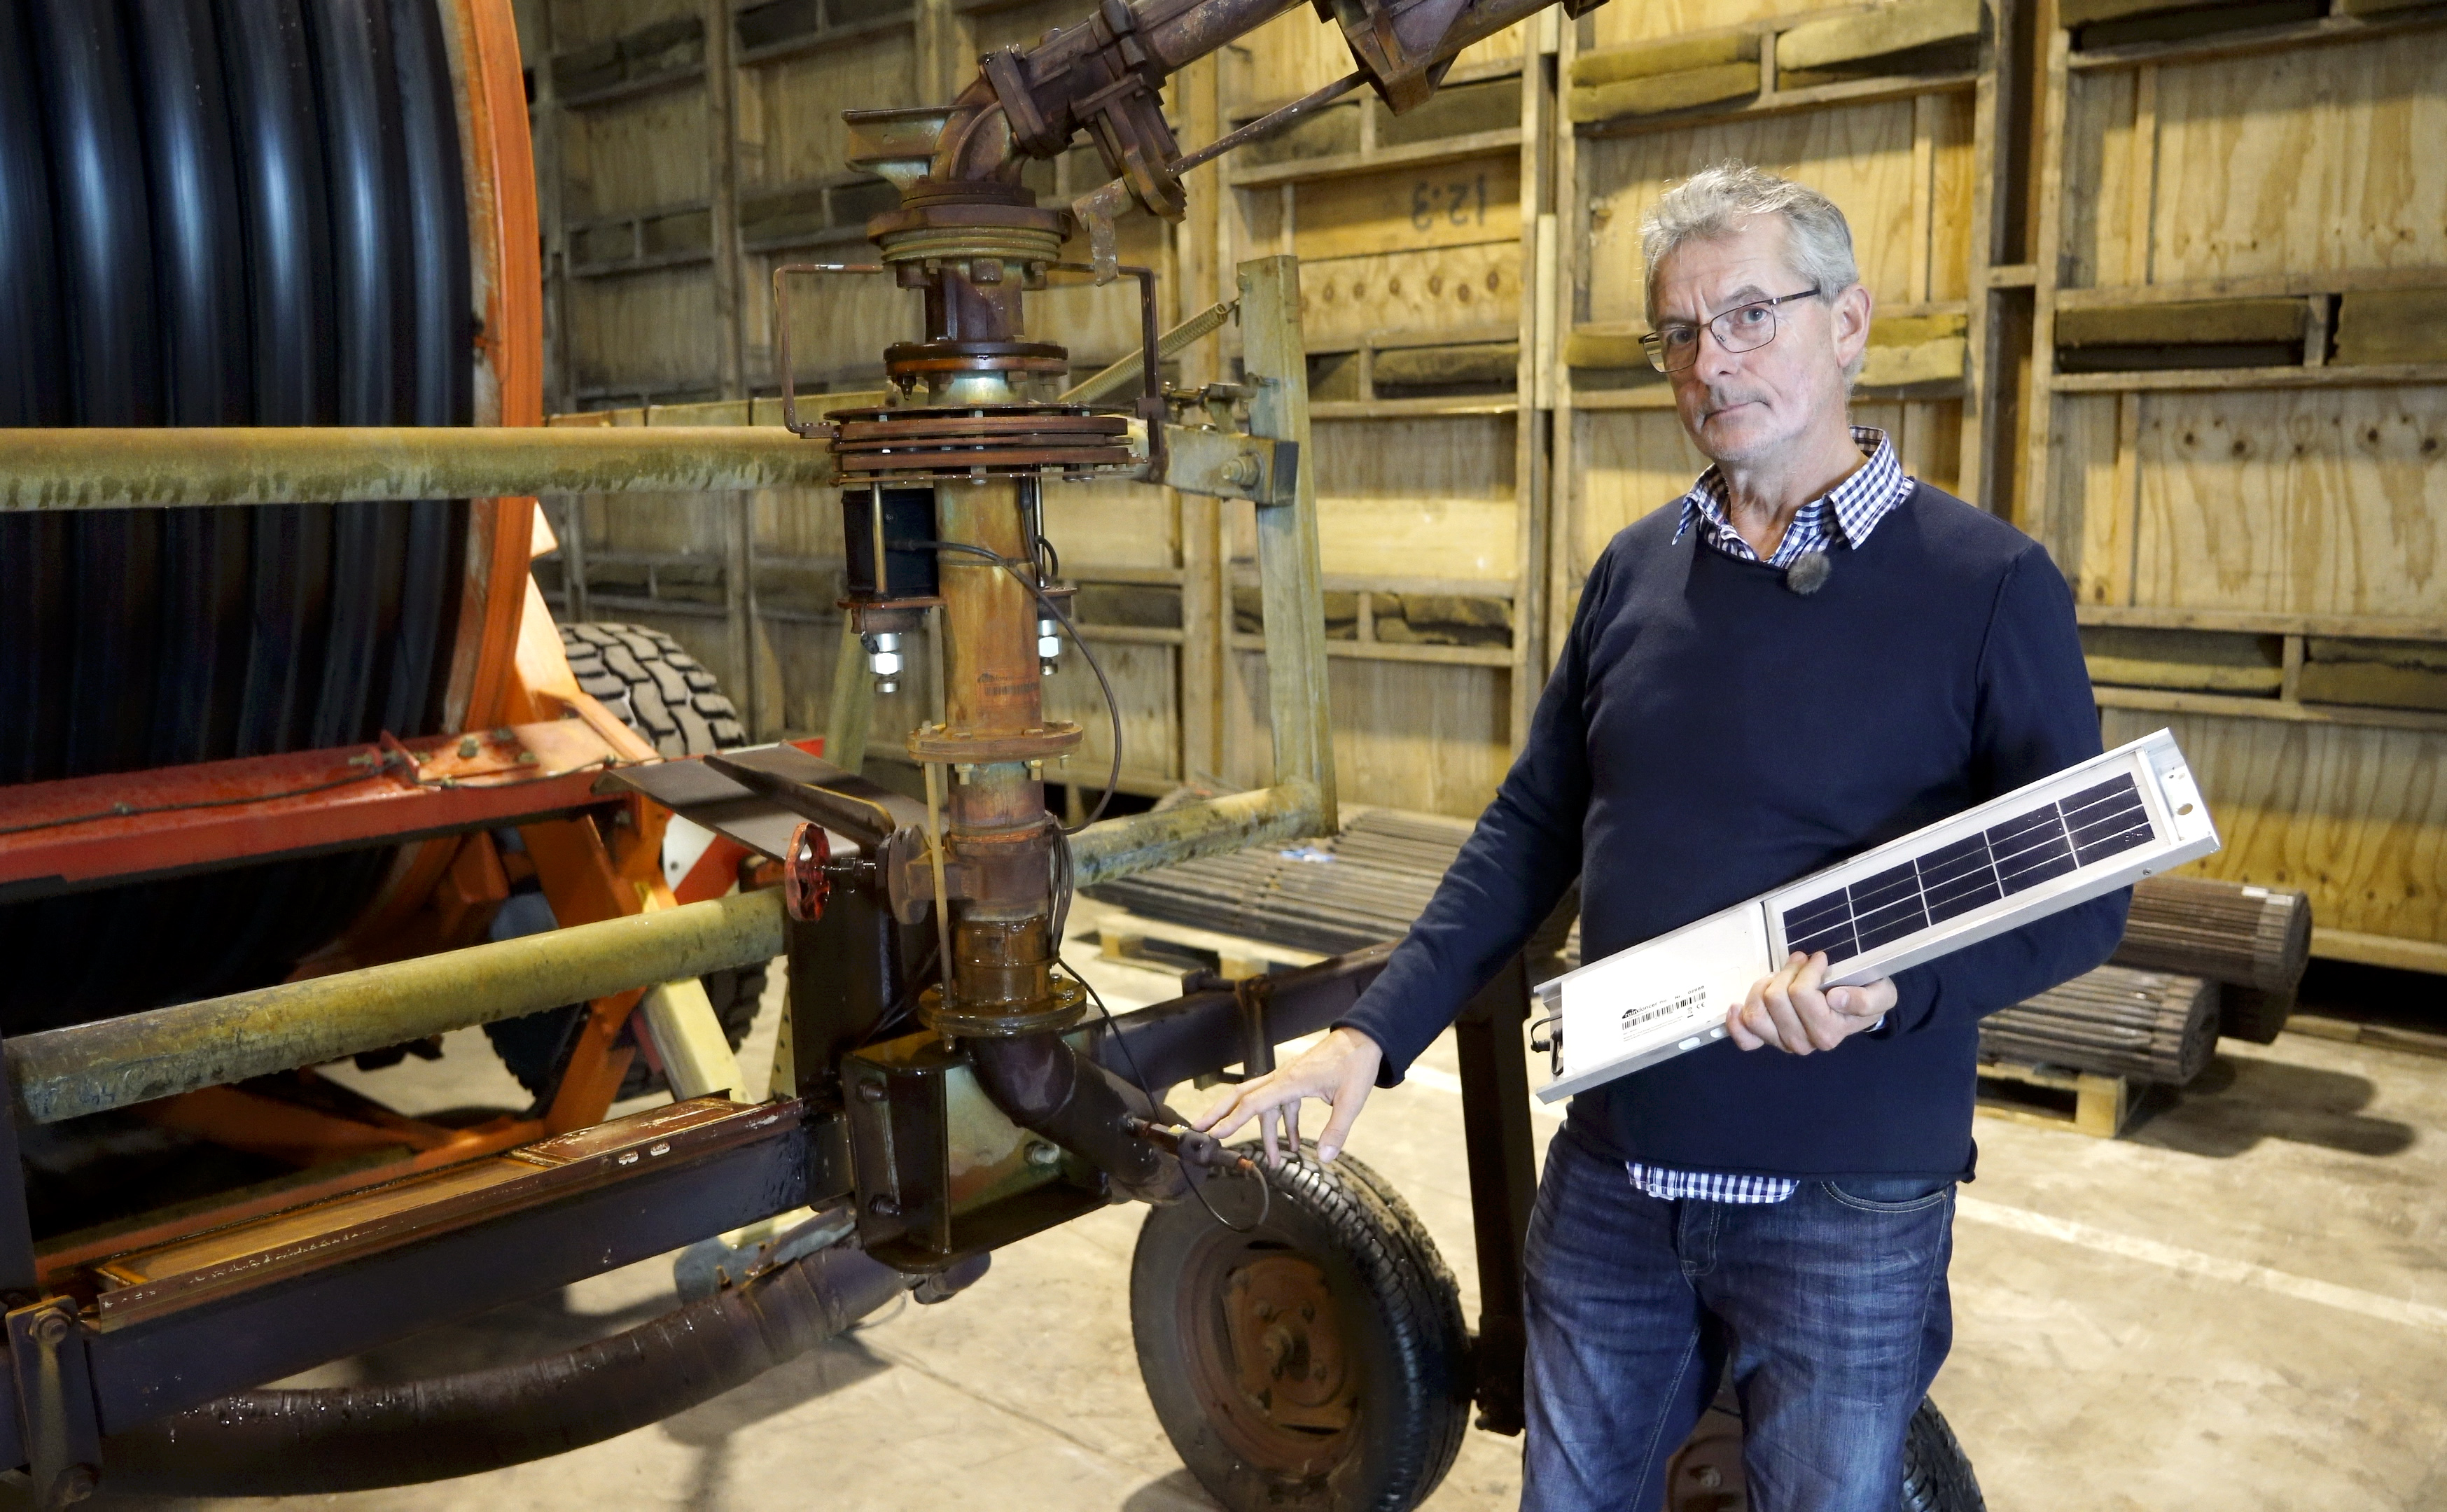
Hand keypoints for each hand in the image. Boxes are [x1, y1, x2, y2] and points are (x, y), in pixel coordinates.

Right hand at [1191, 1026, 1383, 1164]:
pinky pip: (1281, 1105)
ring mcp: (1287, 1079)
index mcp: (1290, 1081)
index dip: (1232, 1120)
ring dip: (1265, 1133)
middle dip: (1221, 1114)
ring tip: (1272, 1160)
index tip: (1214, 1133)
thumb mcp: (1351, 1100)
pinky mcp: (1296, 1081)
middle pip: (1243, 1097)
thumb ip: (1337, 1130)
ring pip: (1264, 1105)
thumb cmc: (1356, 1064)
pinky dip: (1284, 1125)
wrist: (1363, 1039)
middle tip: (1201, 1130)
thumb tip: (1323, 1157)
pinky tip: (1292, 1143)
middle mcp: (1283, 1078)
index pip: (1253, 1103)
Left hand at [1726, 951, 1893, 1054]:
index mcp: (1828, 1033)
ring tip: (1781, 975)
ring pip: (1756, 1013)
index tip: (1820, 958)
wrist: (1860, 1008)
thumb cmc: (1868, 996)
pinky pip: (1745, 1039)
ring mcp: (1783, 1043)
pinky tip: (1736, 1006)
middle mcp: (1803, 1043)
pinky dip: (1737, 1023)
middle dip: (1787, 972)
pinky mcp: (1769, 1040)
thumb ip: (1863, 999)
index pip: (1801, 994)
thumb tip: (1834, 998)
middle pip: (1775, 999)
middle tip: (1801, 961)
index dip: (1808, 969)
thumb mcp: (1879, 995)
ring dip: (1764, 986)